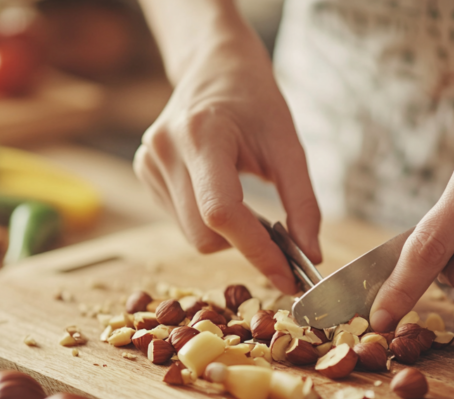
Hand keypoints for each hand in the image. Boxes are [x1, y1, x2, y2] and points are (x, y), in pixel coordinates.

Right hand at [133, 33, 320, 293]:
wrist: (214, 66)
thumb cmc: (255, 101)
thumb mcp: (289, 146)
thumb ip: (303, 204)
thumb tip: (310, 256)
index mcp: (203, 134)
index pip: (223, 212)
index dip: (256, 251)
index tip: (287, 276)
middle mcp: (166, 149)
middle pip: (204, 234)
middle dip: (244, 243)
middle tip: (275, 232)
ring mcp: (148, 162)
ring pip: (192, 235)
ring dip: (225, 232)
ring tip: (243, 196)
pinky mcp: (143, 171)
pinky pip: (180, 221)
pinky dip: (206, 220)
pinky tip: (217, 187)